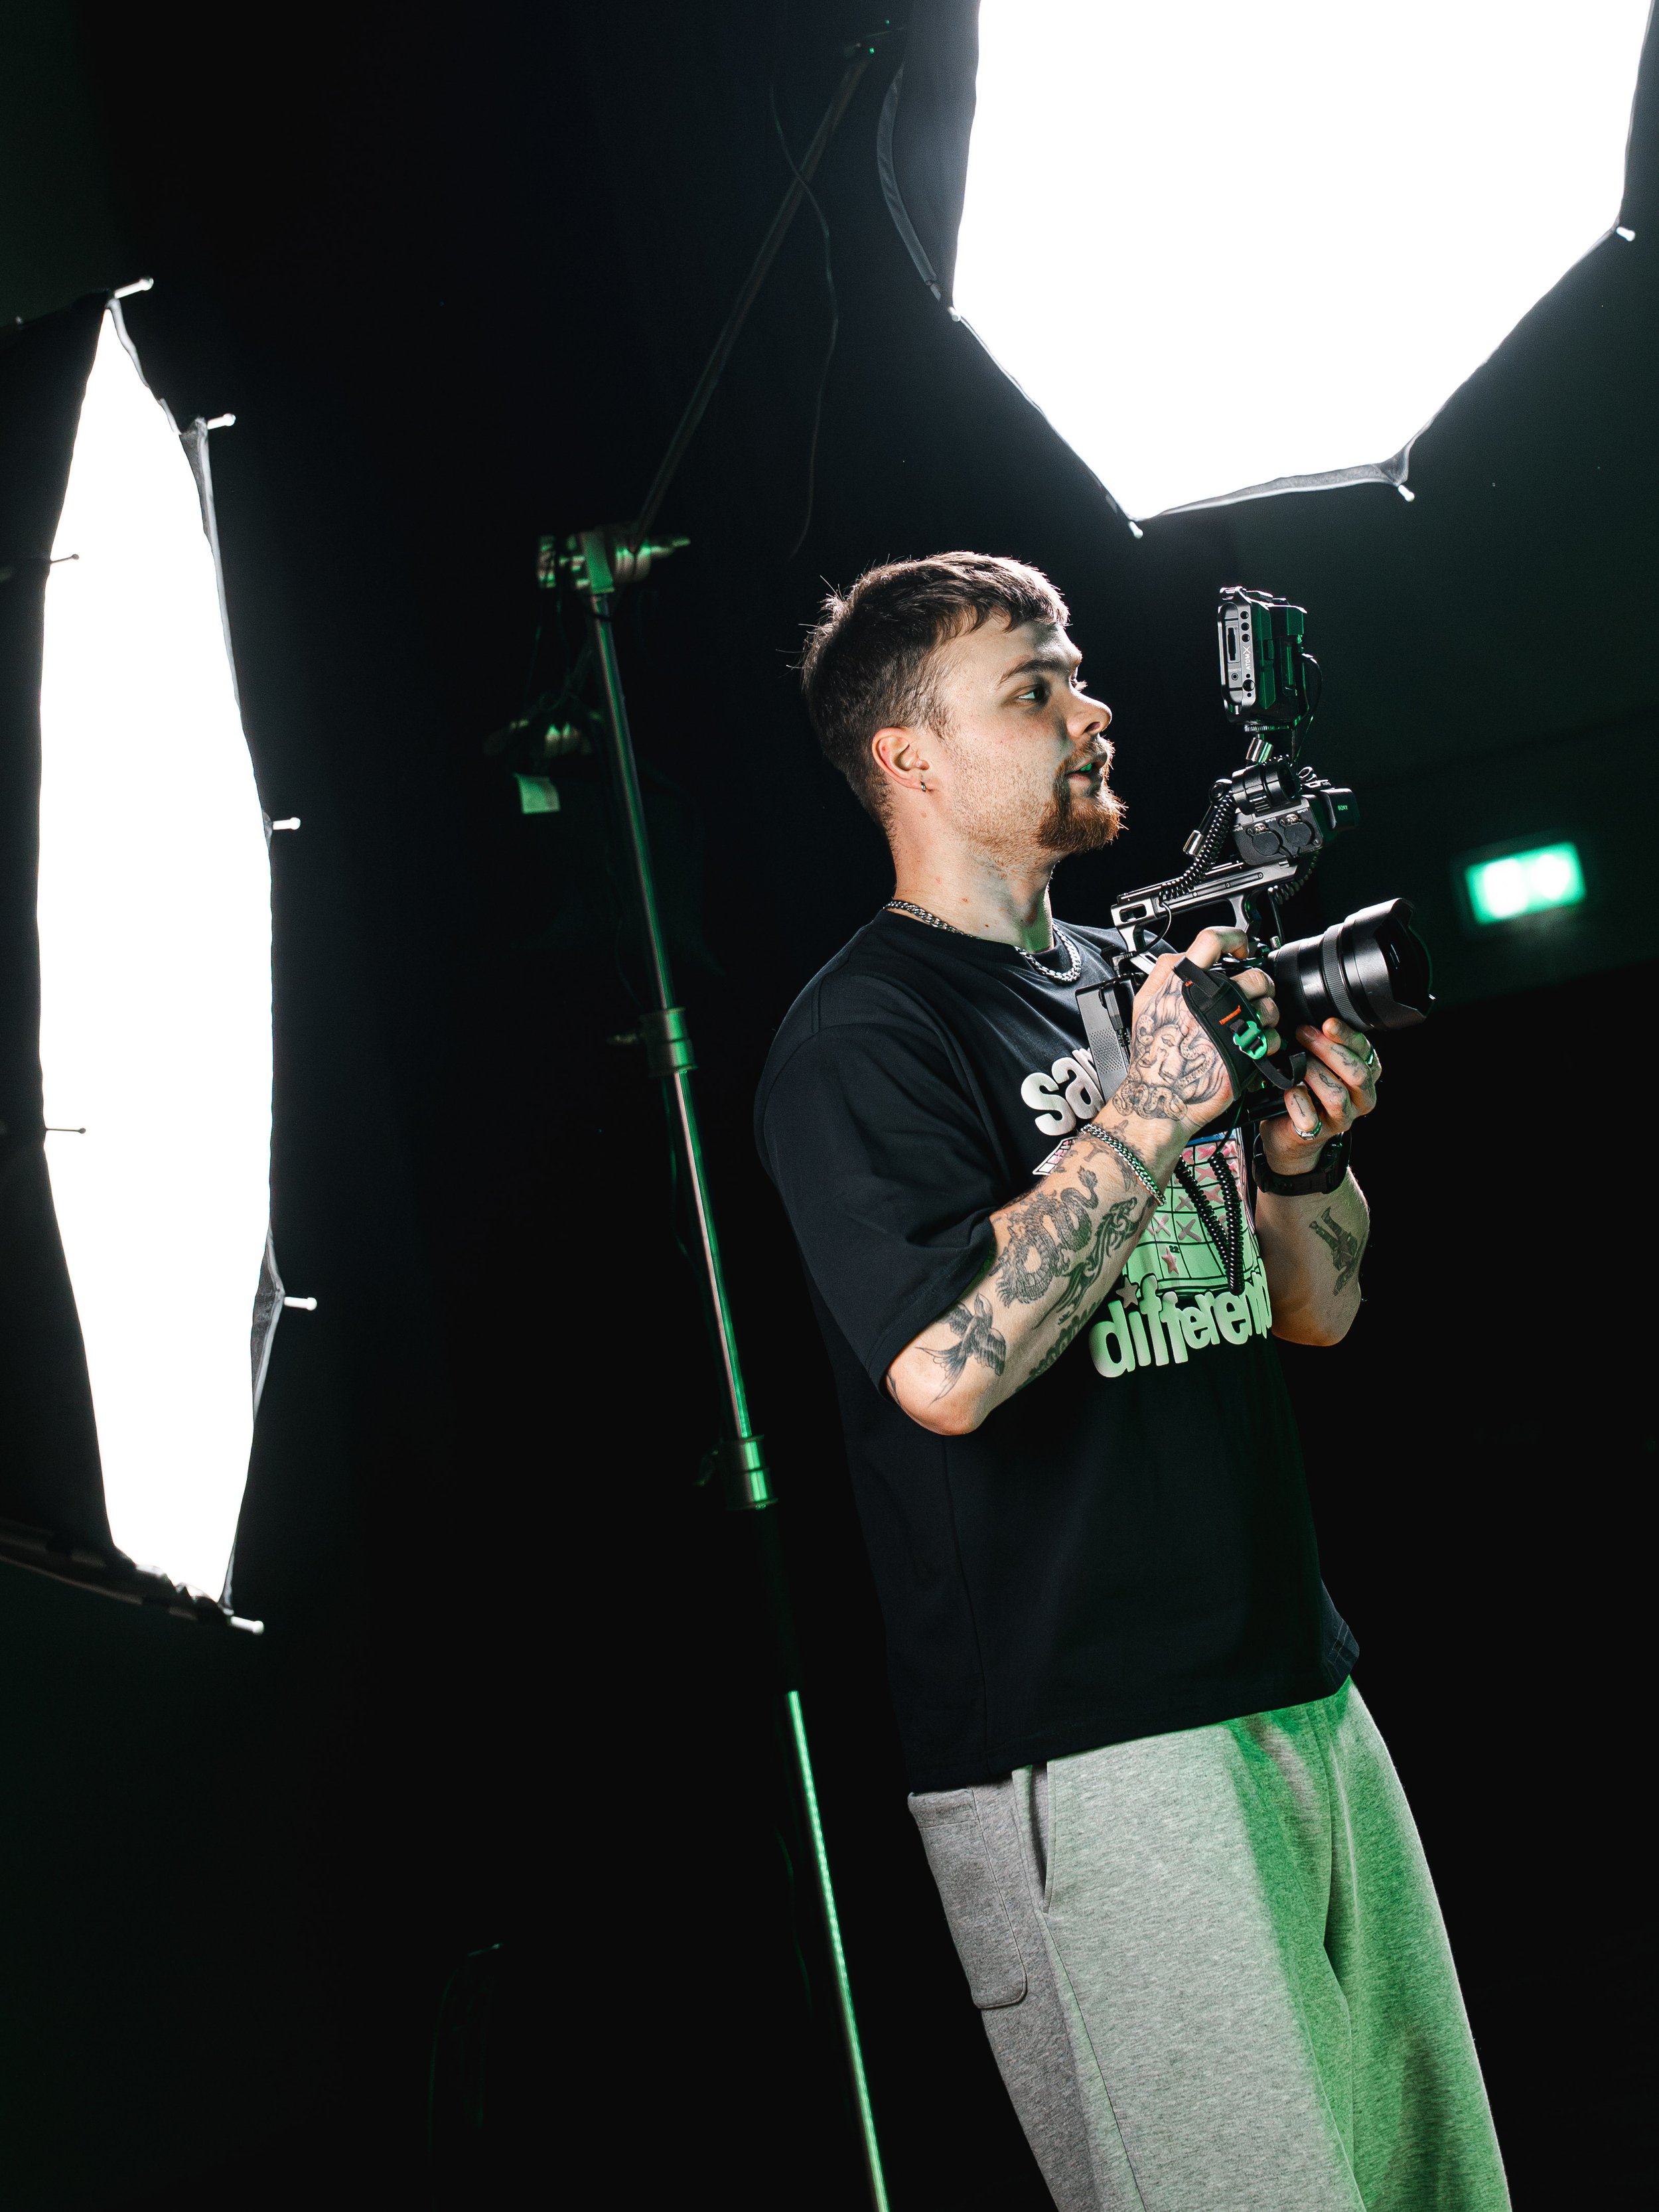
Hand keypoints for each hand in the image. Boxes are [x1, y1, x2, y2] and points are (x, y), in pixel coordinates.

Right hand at [1111, 928, 1281, 1137]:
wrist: (1158, 1098)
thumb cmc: (1152, 1057)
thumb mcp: (1144, 1005)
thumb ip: (1162, 974)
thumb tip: (1182, 955)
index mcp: (1183, 985)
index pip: (1212, 940)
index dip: (1234, 938)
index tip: (1241, 947)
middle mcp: (1209, 1002)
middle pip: (1254, 975)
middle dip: (1260, 985)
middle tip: (1254, 994)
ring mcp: (1229, 1027)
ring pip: (1268, 1006)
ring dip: (1267, 1013)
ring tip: (1253, 1024)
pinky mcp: (1244, 1052)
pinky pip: (1271, 1036)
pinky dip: (1268, 1040)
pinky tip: (1253, 1045)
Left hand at [1259, 1017, 1380, 1172]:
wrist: (1288, 1131)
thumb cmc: (1304, 1089)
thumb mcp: (1318, 1063)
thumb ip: (1322, 1045)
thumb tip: (1311, 1021)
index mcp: (1365, 1075)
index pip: (1365, 1052)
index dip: (1348, 1036)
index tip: (1327, 1023)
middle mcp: (1361, 1098)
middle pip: (1356, 1073)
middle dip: (1328, 1051)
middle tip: (1303, 1034)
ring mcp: (1342, 1117)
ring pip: (1336, 1095)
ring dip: (1313, 1073)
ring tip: (1295, 1062)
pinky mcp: (1320, 1133)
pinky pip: (1310, 1116)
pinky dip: (1296, 1099)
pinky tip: (1287, 1090)